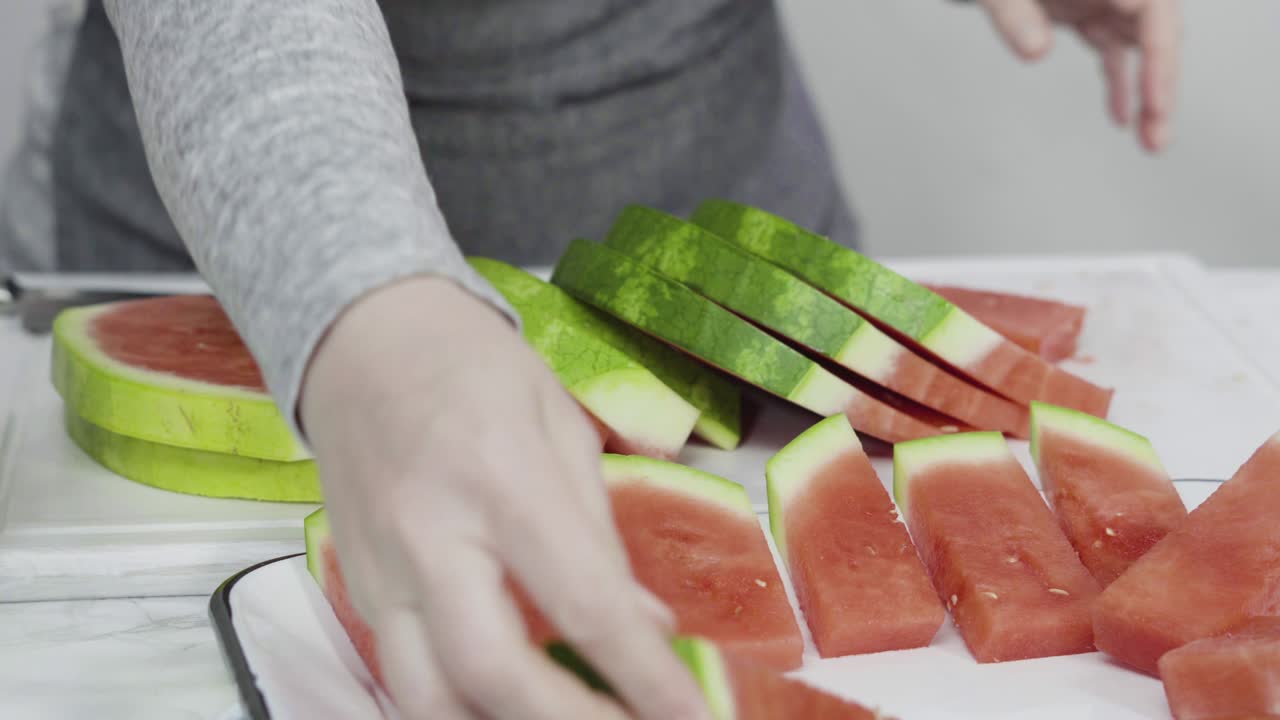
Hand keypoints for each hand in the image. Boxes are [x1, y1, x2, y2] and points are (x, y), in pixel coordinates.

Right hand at [298, 274, 708, 719]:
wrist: (359, 333)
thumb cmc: (473, 366)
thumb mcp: (561, 425)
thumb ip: (600, 535)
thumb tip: (645, 626)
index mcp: (502, 477)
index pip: (582, 602)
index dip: (643, 676)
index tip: (691, 719)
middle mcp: (430, 532)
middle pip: (488, 671)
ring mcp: (379, 566)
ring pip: (425, 698)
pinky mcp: (353, 585)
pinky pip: (402, 673)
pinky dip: (458, 704)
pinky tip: (507, 702)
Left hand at [978, 0, 1180, 152]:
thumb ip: (1015, 14)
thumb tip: (1035, 53)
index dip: (1147, 15)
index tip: (1144, 45)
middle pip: (1156, 26)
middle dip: (1161, 74)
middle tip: (1158, 117)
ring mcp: (1107, 0)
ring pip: (1144, 48)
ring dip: (1151, 94)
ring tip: (1153, 142)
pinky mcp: (1094, 19)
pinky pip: (1115, 56)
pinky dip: (1120, 88)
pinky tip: (1121, 121)